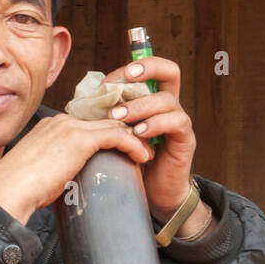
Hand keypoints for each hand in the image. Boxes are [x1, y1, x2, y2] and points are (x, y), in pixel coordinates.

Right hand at [0, 114, 153, 225]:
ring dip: (134, 138)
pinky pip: (116, 135)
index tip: (122, 148)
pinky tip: (142, 157)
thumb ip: (56, 170)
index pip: (87, 124)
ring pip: (113, 125)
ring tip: (146, 153)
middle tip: (141, 147)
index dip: (108, 134)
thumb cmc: (18, 191)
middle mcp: (61, 122)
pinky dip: (133, 145)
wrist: (7, 192)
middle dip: (125, 132)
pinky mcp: (79, 140)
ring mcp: (70, 128)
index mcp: (50, 127)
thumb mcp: (40, 174)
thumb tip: (64, 185)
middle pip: (103, 120)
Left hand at [101, 54, 213, 238]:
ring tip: (118, 117)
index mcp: (151, 100)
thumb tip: (80, 104)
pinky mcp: (185, 139)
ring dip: (140, 105)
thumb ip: (106, 118)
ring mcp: (178, 121)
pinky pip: (176, 122)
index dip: (129, 69)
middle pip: (170, 71)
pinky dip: (156, 124)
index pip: (149, 70)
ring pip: (166, 99)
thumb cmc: (130, 163)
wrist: (153, 195)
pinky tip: (139, 132)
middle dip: (148, 69)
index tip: (106, 83)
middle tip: (125, 78)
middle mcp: (168, 106)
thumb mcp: (114, 136)